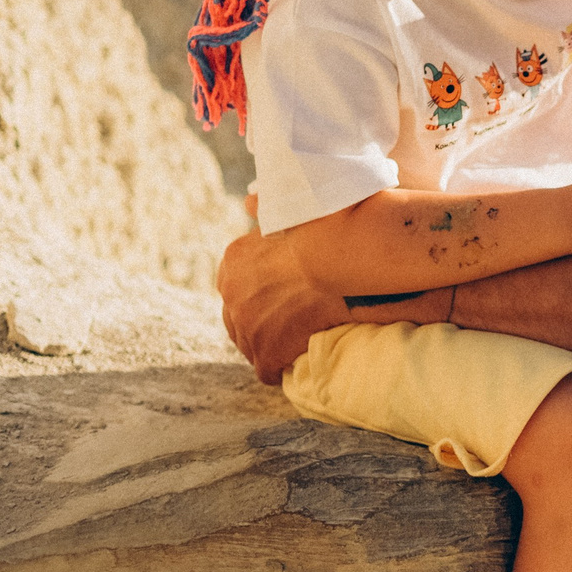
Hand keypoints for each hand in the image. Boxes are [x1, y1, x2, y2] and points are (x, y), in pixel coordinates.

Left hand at [218, 197, 425, 383]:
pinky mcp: (265, 351)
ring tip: (297, 344)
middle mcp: (231, 293)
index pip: (237, 287)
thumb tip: (249, 201)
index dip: (259, 295)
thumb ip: (265, 209)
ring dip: (271, 346)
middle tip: (289, 325)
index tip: (279, 299)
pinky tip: (298, 362)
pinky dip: (282, 368)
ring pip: (251, 346)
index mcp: (234, 261)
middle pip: (238, 319)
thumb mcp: (286, 210)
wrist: (340, 257)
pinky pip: (266, 370)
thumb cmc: (325, 229)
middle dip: (260, 323)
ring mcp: (246, 325)